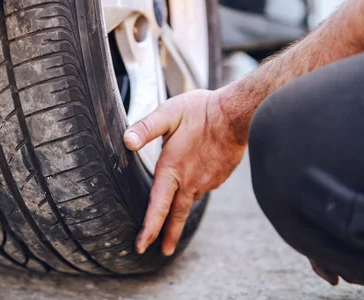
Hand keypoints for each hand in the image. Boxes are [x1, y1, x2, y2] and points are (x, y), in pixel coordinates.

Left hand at [123, 89, 246, 255]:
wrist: (238, 113)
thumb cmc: (201, 111)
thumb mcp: (168, 114)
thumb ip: (146, 128)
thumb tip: (126, 141)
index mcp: (172, 169)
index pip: (158, 207)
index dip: (149, 229)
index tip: (141, 246)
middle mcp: (190, 180)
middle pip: (176, 215)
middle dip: (168, 236)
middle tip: (163, 252)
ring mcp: (207, 181)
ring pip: (190, 200)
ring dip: (180, 212)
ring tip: (174, 219)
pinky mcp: (219, 177)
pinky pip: (203, 188)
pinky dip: (194, 191)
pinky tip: (194, 182)